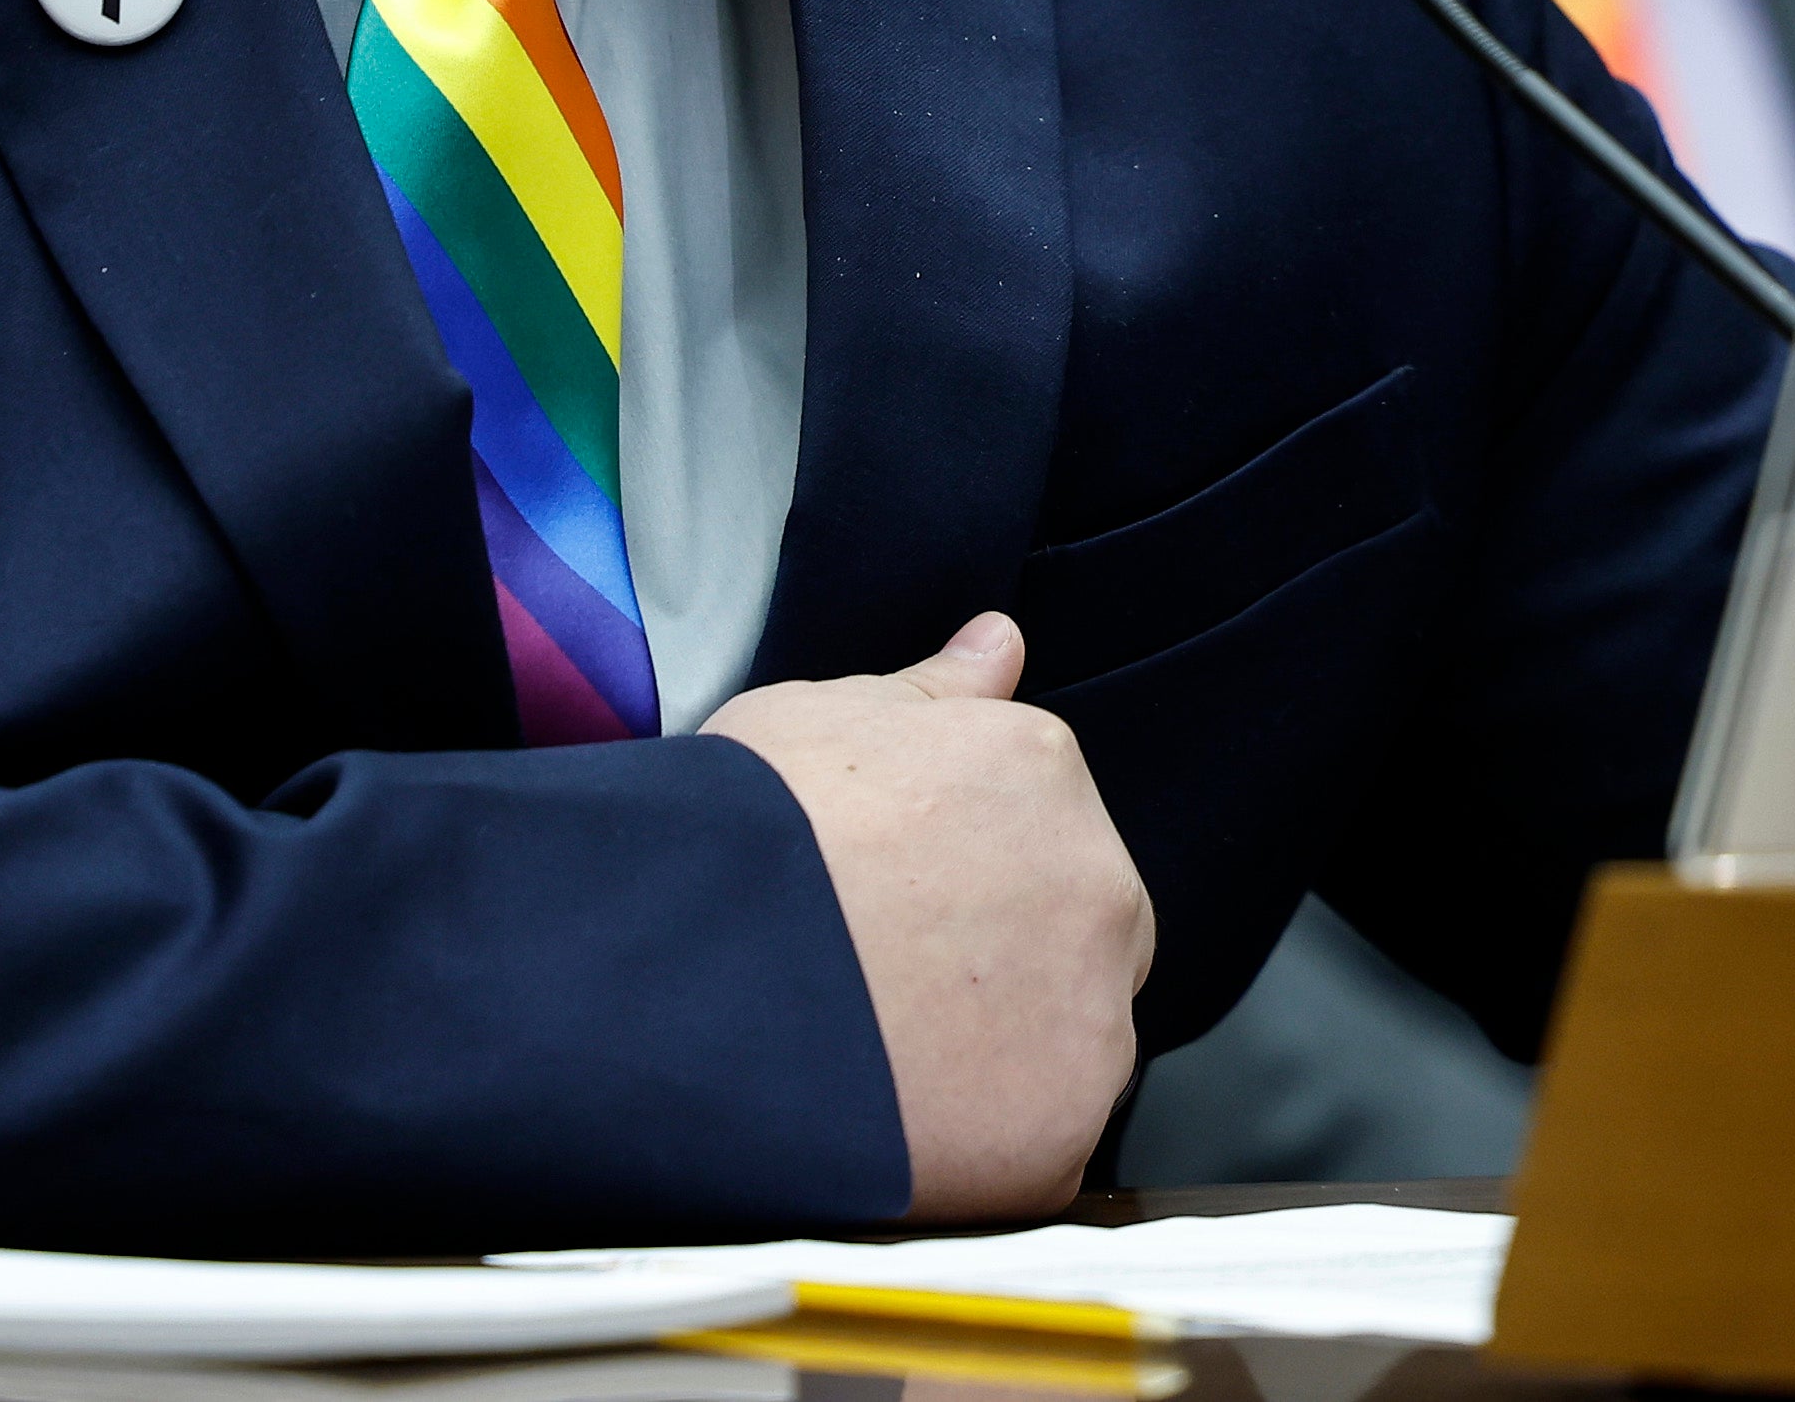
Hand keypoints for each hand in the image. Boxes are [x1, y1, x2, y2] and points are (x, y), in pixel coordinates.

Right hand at [707, 611, 1152, 1216]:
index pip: (1041, 832)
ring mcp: (1091, 1014)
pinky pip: (1038, 1149)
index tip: (898, 912)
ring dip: (997, 1061)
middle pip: (1080, 938)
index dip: (962, 882)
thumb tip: (998, 641)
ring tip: (879, 1065)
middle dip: (1006, 967)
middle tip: (891, 993)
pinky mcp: (1060, 1131)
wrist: (696, 973)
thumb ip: (934, 689)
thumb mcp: (822, 718)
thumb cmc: (742, 837)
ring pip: (1068, 1047)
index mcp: (1042, 770)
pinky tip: (892, 1129)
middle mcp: (1098, 884)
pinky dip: (977, 1152)